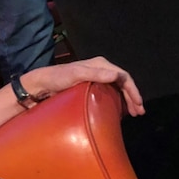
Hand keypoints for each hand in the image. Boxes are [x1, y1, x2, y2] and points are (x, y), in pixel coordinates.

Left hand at [22, 57, 144, 116]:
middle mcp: (100, 69)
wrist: (40, 85)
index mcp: (100, 64)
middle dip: (132, 97)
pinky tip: (118, 111)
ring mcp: (95, 78)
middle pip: (122, 83)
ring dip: (126, 100)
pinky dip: (116, 101)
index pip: (123, 77)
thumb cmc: (57, 79)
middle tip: (138, 112)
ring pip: (117, 88)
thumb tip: (117, 75)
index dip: (133, 91)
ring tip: (132, 114)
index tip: (138, 105)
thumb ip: (95, 74)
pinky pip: (109, 92)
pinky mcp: (90, 87)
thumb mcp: (75, 75)